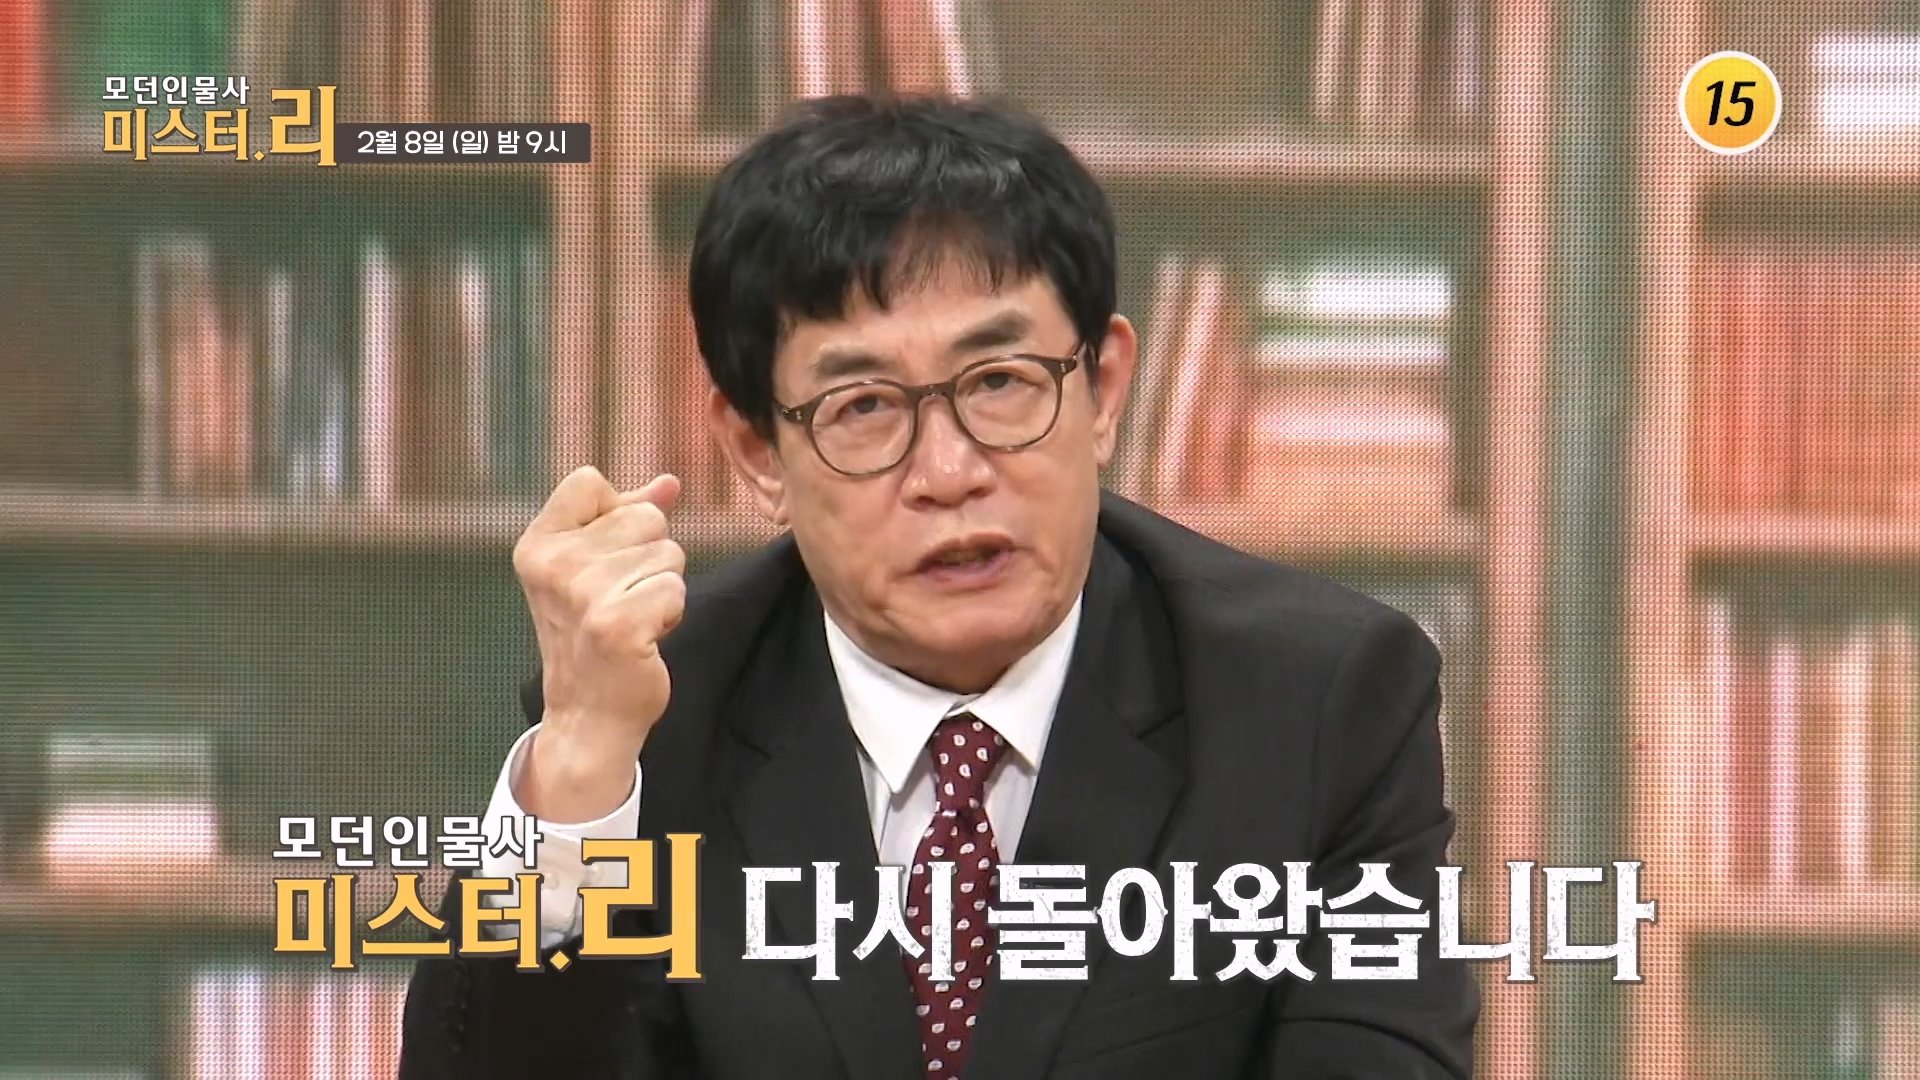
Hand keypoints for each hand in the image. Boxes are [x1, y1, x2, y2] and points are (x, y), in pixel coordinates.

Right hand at [510, 466, 685, 821]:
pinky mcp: (616, 625)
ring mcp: (583, 595)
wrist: (589, 714)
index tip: (607, 556)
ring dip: (662, 586)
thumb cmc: (593, 634)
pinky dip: (671, 612)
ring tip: (632, 617)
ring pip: (668, 552)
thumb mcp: (591, 567)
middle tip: (622, 598)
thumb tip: (670, 482)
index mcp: (536, 545)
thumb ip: (626, 516)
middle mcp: (553, 565)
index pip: (589, 480)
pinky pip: (675, 588)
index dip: (617, 511)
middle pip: (644, 515)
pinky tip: (645, 637)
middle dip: (650, 556)